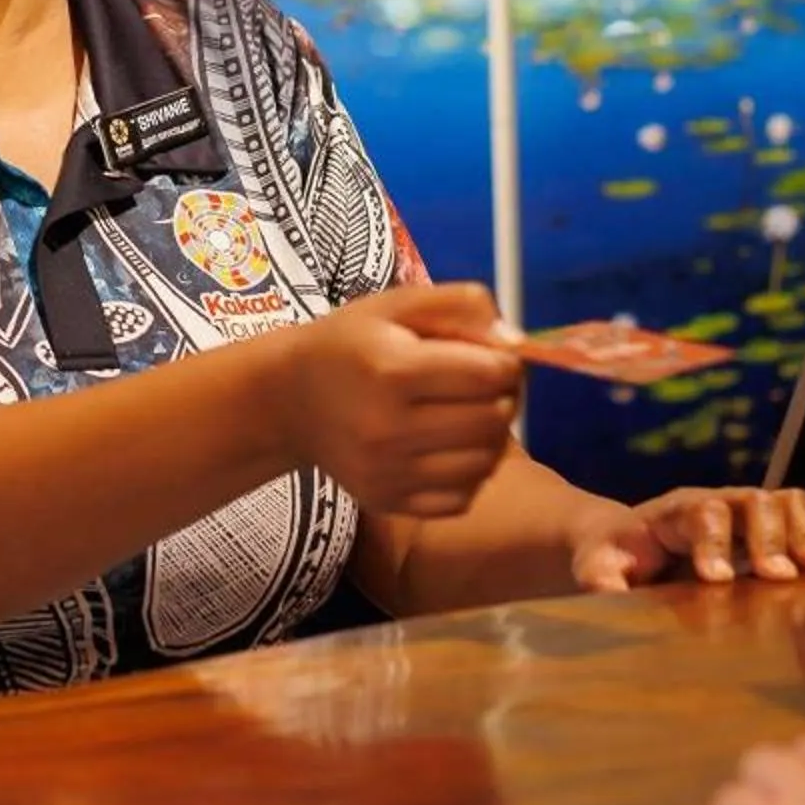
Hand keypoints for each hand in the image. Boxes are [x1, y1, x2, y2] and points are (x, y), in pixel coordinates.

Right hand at [274, 284, 522, 520]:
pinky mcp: (387, 501)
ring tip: (472, 415)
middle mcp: (389, 427)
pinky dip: (470, 474)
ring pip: (485, 463)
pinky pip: (462, 498)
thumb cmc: (351, 343)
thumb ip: (461, 305)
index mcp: (393, 369)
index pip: (489, 374)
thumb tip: (515, 343)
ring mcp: (387, 472)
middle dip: (505, 398)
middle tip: (488, 386)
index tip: (494, 357)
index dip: (507, 363)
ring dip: (493, 437)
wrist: (288, 401)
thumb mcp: (397, 303)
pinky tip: (453, 448)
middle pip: (493, 420)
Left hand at [568, 486, 804, 591]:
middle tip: (775, 576)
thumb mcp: (596, 563)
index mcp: (675, 511)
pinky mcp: (766, 531)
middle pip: (754, 499)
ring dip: (803, 533)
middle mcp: (717, 503)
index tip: (717, 580)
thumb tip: (607, 590)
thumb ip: (600, 575)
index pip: (701, 512)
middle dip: (768, 536)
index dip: (713, 541)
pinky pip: (803, 518)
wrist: (626, 539)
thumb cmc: (613, 553)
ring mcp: (746, 515)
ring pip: (786, 500)